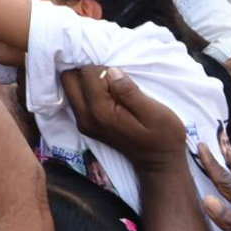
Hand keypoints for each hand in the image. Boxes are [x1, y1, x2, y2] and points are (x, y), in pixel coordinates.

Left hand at [60, 66, 187, 169]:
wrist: (158, 161)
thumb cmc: (162, 136)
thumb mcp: (155, 112)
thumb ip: (130, 92)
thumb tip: (112, 71)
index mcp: (100, 112)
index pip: (86, 74)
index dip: (103, 68)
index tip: (120, 76)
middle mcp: (85, 117)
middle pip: (68, 79)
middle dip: (86, 70)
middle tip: (110, 76)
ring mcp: (83, 122)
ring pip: (69, 88)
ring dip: (86, 79)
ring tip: (111, 85)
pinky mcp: (85, 124)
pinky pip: (76, 97)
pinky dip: (86, 89)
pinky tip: (107, 94)